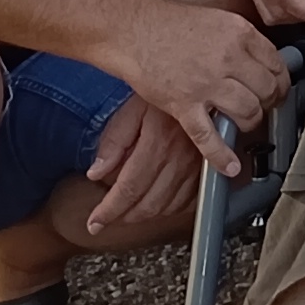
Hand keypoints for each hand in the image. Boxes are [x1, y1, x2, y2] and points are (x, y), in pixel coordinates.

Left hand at [76, 97, 212, 248]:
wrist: (202, 81)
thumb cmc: (166, 92)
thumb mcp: (132, 108)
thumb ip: (114, 142)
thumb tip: (96, 173)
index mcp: (157, 144)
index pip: (128, 189)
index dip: (109, 211)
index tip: (95, 222)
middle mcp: (180, 158)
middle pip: (149, 204)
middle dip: (125, 217)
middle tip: (109, 217)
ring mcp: (197, 165)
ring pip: (169, 206)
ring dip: (147, 214)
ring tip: (130, 210)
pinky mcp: (209, 166)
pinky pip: (190, 200)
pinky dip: (172, 208)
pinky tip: (159, 202)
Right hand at [109, 0, 289, 176]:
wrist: (134, 31)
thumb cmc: (171, 24)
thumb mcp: (219, 20)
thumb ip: (242, 41)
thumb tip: (263, 62)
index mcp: (239, 34)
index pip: (277, 64)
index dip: (282, 81)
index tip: (279, 89)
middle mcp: (227, 58)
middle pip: (267, 90)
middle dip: (270, 103)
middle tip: (266, 107)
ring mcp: (206, 84)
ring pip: (248, 112)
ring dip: (251, 123)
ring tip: (245, 123)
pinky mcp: (184, 105)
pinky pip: (209, 136)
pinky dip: (222, 155)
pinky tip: (231, 166)